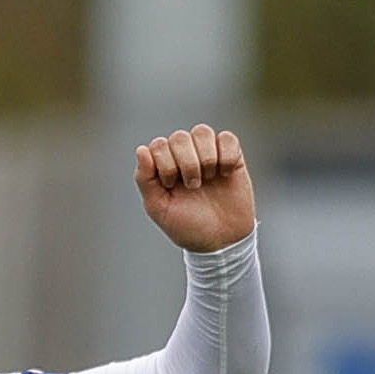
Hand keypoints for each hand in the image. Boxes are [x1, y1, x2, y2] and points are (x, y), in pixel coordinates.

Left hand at [134, 120, 255, 249]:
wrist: (221, 241)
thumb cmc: (188, 226)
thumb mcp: (159, 208)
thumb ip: (145, 179)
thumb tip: (141, 150)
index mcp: (165, 165)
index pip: (159, 145)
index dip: (165, 163)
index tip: (171, 186)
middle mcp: (185, 156)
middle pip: (180, 136)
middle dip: (186, 162)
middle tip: (193, 186)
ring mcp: (209, 155)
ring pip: (202, 131)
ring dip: (205, 156)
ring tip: (209, 178)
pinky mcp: (232, 157)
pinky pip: (228, 138)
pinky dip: (226, 155)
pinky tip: (225, 174)